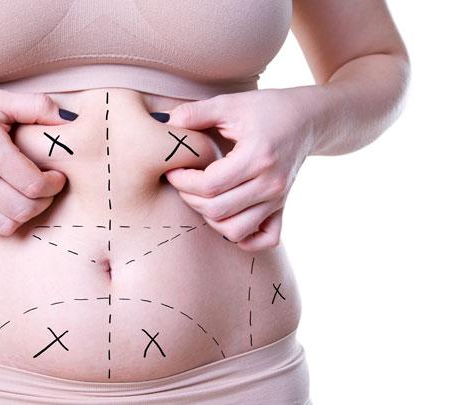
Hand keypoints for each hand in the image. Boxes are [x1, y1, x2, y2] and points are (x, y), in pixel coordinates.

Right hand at [0, 80, 75, 235]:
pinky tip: (11, 199)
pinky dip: (8, 219)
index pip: (32, 184)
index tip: (57, 174)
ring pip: (8, 224)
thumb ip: (36, 107)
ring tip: (30, 194)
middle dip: (44, 200)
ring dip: (27, 213)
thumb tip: (70, 119)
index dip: (53, 184)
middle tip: (48, 185)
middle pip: (23, 209)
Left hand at [162, 88, 315, 250]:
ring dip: (210, 219)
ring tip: (202, 197)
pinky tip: (229, 217)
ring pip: (235, 231)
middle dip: (190, 199)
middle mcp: (271, 184)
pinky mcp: (282, 208)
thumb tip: (164, 123)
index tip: (173, 170)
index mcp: (257, 157)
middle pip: (217, 210)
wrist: (308, 119)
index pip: (209, 185)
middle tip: (183, 182)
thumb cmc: (266, 109)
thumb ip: (195, 112)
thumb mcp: (230, 103)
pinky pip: (264, 240)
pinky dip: (243, 236)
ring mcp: (278, 200)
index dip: (183, 181)